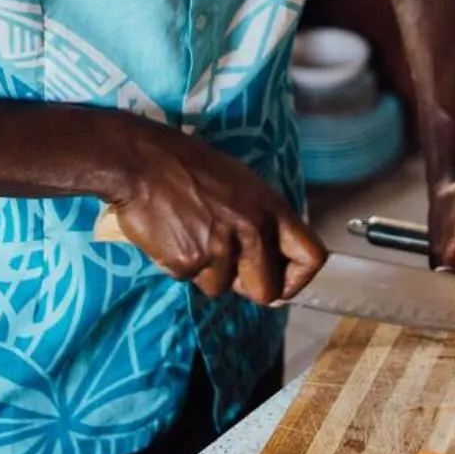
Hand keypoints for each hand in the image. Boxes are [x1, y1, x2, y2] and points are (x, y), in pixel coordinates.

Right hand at [101, 122, 326, 306]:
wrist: (143, 162)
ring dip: (206, 273)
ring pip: (221, 289)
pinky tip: (172, 237)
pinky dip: (180, 266)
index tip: (281, 285)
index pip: (311, 256)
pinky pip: (190, 280)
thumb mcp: (241, 185)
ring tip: (191, 236)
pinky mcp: (190, 260)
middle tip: (225, 266)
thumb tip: (271, 270)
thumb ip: (260, 223)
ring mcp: (221, 247)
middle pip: (267, 291)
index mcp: (271, 207)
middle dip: (246, 287)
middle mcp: (253, 229)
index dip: (298, 280)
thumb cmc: (190, 168)